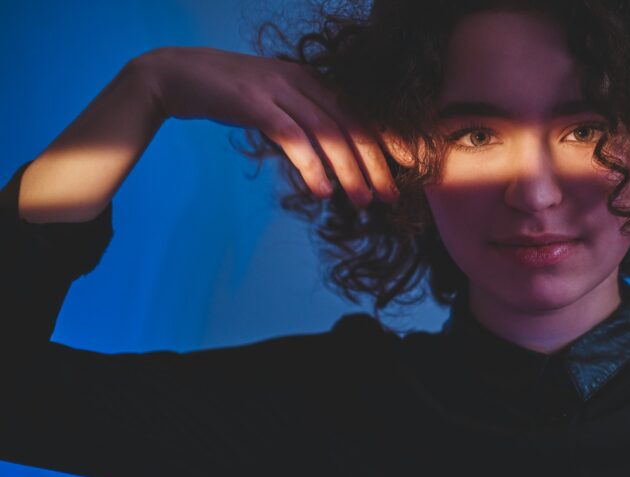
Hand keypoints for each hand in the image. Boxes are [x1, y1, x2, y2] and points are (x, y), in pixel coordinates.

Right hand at [136, 46, 397, 206]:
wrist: (173, 75)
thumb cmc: (228, 95)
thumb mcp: (274, 103)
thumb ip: (303, 122)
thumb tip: (333, 160)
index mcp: (310, 78)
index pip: (358, 109)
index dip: (386, 136)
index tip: (408, 164)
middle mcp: (300, 80)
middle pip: (350, 123)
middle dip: (375, 161)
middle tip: (390, 195)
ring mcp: (277, 89)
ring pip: (327, 133)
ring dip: (349, 170)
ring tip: (363, 200)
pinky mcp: (253, 102)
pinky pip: (292, 138)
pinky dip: (311, 166)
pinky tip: (322, 190)